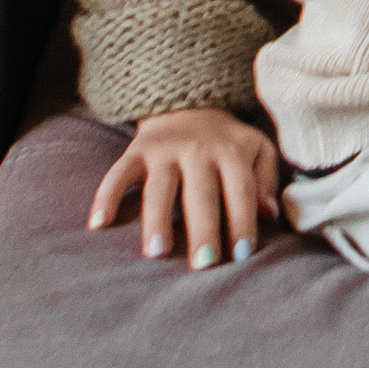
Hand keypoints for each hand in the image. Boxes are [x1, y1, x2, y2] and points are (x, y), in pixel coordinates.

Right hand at [87, 105, 282, 267]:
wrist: (188, 103)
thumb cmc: (227, 141)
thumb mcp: (258, 151)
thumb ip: (265, 181)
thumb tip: (270, 213)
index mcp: (231, 152)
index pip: (240, 190)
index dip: (243, 222)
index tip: (243, 255)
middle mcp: (198, 150)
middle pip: (201, 194)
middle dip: (203, 230)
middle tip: (204, 264)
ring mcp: (164, 150)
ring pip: (159, 188)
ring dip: (157, 220)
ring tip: (156, 253)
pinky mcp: (136, 151)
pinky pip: (118, 174)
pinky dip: (106, 196)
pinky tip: (98, 224)